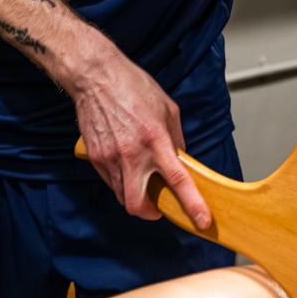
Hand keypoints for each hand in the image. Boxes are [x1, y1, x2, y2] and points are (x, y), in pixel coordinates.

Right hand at [72, 46, 212, 230]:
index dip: (192, 204)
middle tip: (157, 206)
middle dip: (150, 213)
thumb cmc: (133, 86)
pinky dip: (120, 180)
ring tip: (141, 178)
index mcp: (156, 140)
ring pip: (121, 195)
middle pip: (138, 205)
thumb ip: (176, 137)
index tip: (201, 220)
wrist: (96, 77)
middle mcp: (132, 154)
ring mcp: (111, 158)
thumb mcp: (167, 108)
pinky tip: (125, 163)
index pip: (177, 180)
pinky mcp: (95, 157)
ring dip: (134, 194)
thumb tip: (180, 158)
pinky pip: (110, 180)